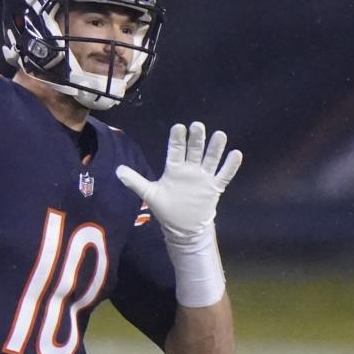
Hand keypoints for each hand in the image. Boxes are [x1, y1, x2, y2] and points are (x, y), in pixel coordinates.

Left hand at [115, 122, 241, 242]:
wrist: (184, 227)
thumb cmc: (167, 207)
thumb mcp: (150, 193)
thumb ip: (135, 181)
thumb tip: (117, 170)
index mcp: (174, 168)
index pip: (176, 150)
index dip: (177, 139)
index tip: (178, 127)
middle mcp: (190, 169)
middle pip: (194, 151)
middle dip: (196, 139)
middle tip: (198, 126)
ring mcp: (204, 177)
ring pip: (210, 159)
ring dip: (215, 148)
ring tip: (220, 135)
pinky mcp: (214, 187)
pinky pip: (224, 174)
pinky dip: (230, 165)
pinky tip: (236, 153)